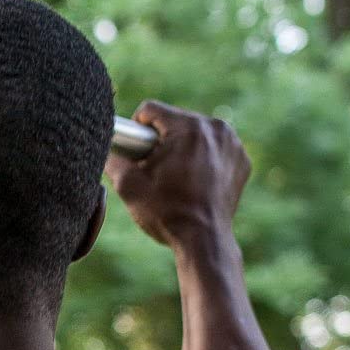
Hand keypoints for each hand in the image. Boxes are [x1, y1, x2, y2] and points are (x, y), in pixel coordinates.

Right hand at [107, 99, 250, 247]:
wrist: (203, 240)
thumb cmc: (166, 212)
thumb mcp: (128, 186)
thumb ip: (113, 159)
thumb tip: (107, 149)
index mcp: (188, 127)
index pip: (151, 110)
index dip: (135, 129)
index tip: (135, 151)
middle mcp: (215, 128)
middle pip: (175, 120)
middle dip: (161, 140)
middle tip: (155, 169)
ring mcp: (233, 144)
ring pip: (195, 134)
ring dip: (182, 148)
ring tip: (175, 177)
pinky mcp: (241, 160)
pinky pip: (214, 148)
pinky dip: (203, 159)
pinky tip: (195, 182)